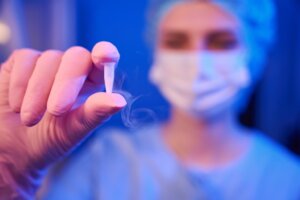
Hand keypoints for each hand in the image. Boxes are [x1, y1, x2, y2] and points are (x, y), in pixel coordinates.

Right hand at [0, 42, 125, 198]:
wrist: (14, 149)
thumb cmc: (50, 140)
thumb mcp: (74, 130)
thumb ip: (96, 114)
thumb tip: (120, 101)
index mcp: (91, 83)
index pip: (104, 61)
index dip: (106, 53)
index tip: (102, 56)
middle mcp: (72, 69)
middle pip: (77, 56)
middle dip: (66, 83)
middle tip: (55, 111)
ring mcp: (47, 64)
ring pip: (49, 59)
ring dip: (38, 92)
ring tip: (30, 119)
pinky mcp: (22, 62)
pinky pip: (25, 59)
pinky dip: (21, 84)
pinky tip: (16, 105)